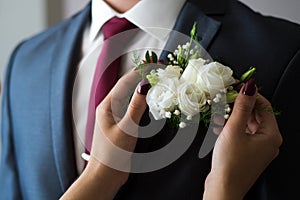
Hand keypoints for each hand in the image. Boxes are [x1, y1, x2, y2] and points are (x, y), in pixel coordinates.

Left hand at [61, 70, 148, 199]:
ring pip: (130, 96)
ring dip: (142, 87)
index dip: (140, 71)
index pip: (125, 82)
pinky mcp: (122, 124)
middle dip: (142, 76)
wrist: (105, 175)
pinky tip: (149, 98)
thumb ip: (136, 107)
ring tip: (155, 78)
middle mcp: (110, 108)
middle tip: (157, 68)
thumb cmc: (112, 154)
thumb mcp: (126, 129)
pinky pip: (132, 107)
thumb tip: (145, 86)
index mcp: (107, 106)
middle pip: (127, 86)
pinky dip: (142, 100)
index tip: (154, 63)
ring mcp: (116, 116)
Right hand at [204, 80, 282, 199]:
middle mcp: (268, 142)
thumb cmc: (230, 163)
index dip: (251, 94)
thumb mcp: (234, 130)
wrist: (223, 188)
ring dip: (234, 117)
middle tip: (226, 98)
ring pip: (247, 124)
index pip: (265, 106)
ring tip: (219, 112)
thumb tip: (250, 87)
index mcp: (271, 135)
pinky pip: (242, 134)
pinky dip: (232, 128)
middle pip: (256, 115)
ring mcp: (258, 148)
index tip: (238, 87)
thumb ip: (242, 107)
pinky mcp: (247, 153)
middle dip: (240, 106)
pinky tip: (219, 126)